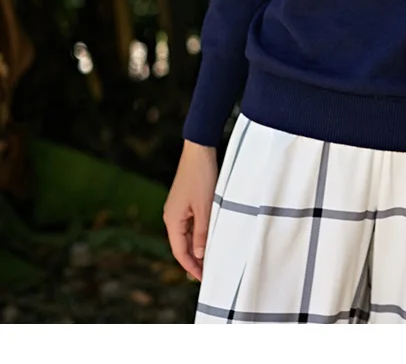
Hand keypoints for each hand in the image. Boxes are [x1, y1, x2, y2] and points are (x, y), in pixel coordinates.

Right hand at [163, 140, 217, 280]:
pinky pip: (189, 224)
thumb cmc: (201, 177)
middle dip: (194, 260)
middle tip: (209, 273)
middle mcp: (171, 217)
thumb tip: (199, 255)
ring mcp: (176, 209)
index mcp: (172, 220)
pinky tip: (208, 238)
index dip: (191, 267)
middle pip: (181, 245)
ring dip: (196, 247)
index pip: (180, 252)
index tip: (204, 278)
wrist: (198, 150)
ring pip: (186, 235)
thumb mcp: (205, 207)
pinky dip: (198, 234)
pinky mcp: (184, 202)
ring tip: (210, 259)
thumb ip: (202, 232)